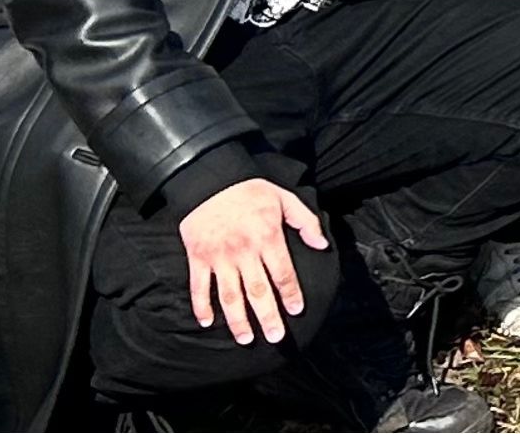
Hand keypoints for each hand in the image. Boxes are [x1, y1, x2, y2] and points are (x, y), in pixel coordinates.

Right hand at [180, 178, 325, 345]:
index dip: (290, 294)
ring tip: (246, 339)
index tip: (296, 311)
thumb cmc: (251, 191)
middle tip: (275, 338)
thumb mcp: (285, 199)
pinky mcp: (197, 258)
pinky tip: (207, 323)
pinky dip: (201, 307)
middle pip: (258, 291)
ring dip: (237, 320)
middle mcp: (244, 252)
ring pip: (229, 296)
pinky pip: (198, 287)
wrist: (210, 181)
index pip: (283, 273)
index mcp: (267, 238)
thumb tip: (322, 246)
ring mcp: (218, 257)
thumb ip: (306, 222)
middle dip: (268, 316)